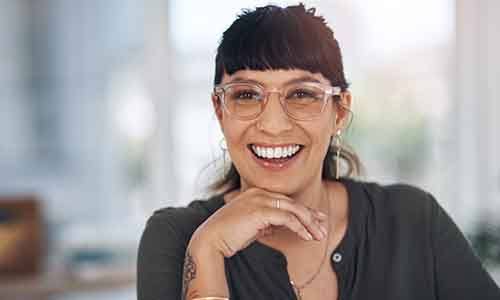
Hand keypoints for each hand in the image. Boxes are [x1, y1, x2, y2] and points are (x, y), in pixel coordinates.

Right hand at [189, 187, 327, 256]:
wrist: (211, 239)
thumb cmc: (228, 234)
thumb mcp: (251, 225)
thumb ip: (265, 222)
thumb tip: (279, 226)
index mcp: (256, 192)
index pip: (285, 200)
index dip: (303, 210)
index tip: (315, 220)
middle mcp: (259, 192)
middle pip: (292, 203)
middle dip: (311, 216)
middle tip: (323, 227)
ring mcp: (261, 199)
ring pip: (294, 209)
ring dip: (309, 223)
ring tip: (319, 235)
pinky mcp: (261, 210)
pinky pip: (288, 218)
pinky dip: (300, 228)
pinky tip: (307, 236)